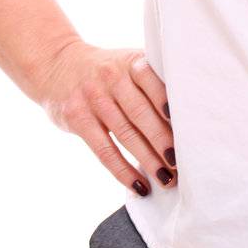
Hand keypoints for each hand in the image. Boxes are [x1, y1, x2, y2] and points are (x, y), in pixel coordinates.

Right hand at [36, 40, 176, 195]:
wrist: (57, 65)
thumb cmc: (107, 69)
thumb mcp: (127, 62)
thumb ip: (153, 79)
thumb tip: (189, 112)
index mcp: (131, 62)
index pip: (153, 82)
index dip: (169, 103)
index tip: (189, 124)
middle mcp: (112, 77)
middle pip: (141, 113)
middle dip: (164, 141)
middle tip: (183, 163)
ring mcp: (93, 98)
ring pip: (125, 135)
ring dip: (148, 160)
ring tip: (167, 179)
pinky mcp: (77, 119)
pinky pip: (103, 150)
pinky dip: (122, 171)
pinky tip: (138, 185)